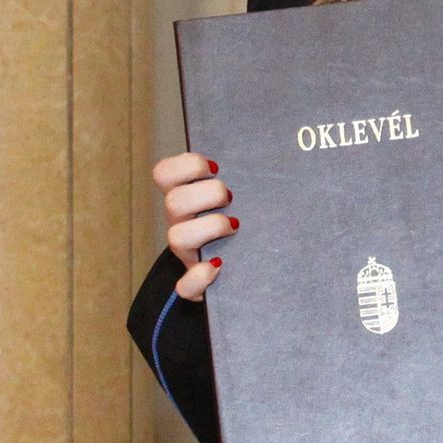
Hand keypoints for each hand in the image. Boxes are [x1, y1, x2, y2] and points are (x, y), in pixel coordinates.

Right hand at [151, 152, 236, 299]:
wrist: (248, 270)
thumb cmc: (249, 224)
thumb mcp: (245, 197)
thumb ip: (248, 179)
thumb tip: (278, 157)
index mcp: (188, 198)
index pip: (164, 174)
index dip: (187, 165)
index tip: (216, 168)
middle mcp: (182, 223)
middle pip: (174, 201)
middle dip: (208, 194)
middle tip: (232, 198)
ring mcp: (187, 254)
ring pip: (176, 238)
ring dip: (209, 228)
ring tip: (235, 226)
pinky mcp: (194, 285)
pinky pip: (184, 286)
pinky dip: (200, 276)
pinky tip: (220, 266)